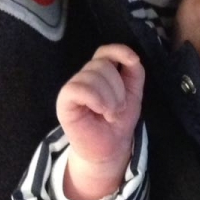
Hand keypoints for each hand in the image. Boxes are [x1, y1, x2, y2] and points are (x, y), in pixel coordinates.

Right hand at [56, 44, 144, 199]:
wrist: (110, 148)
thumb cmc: (118, 122)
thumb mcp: (133, 95)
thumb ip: (134, 74)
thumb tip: (133, 57)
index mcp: (100, 73)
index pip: (105, 51)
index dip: (119, 51)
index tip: (134, 61)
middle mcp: (85, 77)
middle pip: (103, 65)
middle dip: (118, 89)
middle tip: (118, 109)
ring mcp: (73, 87)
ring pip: (93, 76)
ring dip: (109, 99)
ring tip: (109, 114)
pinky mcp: (64, 100)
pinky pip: (78, 88)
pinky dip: (95, 99)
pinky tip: (99, 111)